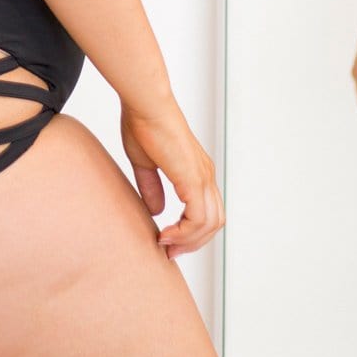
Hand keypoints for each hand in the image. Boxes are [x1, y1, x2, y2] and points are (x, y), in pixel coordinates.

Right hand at [119, 91, 224, 258]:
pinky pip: (198, 218)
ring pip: (209, 224)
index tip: (166, 240)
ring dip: (189, 241)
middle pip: (213, 221)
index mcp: (196, 171)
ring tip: (165, 245)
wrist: (146, 105)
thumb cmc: (142, 124)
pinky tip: (165, 235)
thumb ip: (151, 187)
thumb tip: (157, 210)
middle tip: (169, 251)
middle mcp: (205, 176)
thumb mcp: (145, 162)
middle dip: (193, 242)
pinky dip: (184, 232)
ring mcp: (202, 177)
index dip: (190, 230)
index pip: (205, 210)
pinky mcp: (194, 179)